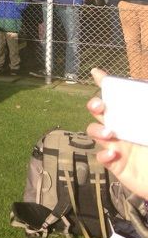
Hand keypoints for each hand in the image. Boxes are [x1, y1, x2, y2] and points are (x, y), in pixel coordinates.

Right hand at [86, 68, 147, 199]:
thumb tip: (145, 82)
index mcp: (134, 118)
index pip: (118, 98)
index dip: (106, 84)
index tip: (97, 73)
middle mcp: (123, 129)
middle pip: (100, 112)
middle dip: (94, 105)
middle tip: (100, 106)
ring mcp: (117, 146)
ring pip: (95, 132)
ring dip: (97, 130)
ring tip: (109, 134)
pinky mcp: (115, 164)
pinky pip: (101, 157)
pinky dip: (104, 155)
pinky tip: (114, 155)